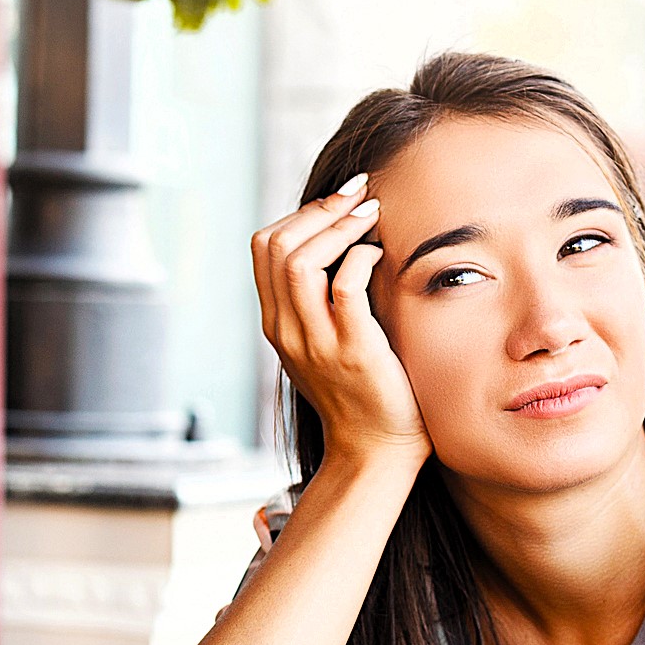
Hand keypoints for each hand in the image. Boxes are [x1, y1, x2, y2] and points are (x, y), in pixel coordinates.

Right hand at [251, 174, 430, 470]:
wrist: (374, 450)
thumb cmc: (361, 391)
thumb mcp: (323, 341)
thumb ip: (318, 301)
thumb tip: (342, 241)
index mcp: (276, 323)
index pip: (264, 247)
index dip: (299, 212)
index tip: (338, 200)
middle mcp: (287, 330)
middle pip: (277, 246)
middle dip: (319, 209)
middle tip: (359, 193)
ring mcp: (315, 342)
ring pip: (300, 262)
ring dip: (339, 227)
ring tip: (372, 213)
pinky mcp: (353, 351)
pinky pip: (345, 288)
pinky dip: (362, 258)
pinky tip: (381, 253)